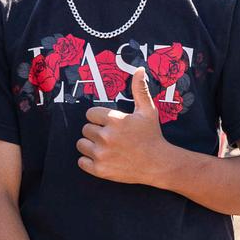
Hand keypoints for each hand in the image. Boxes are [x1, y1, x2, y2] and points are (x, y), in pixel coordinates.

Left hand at [78, 68, 172, 186]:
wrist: (158, 164)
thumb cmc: (152, 135)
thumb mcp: (148, 111)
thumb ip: (140, 89)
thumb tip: (139, 69)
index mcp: (115, 120)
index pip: (90, 114)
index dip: (99, 118)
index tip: (109, 124)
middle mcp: (106, 137)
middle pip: (85, 129)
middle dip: (95, 131)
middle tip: (110, 136)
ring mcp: (102, 154)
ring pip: (81, 144)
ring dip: (90, 145)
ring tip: (105, 147)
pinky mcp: (100, 170)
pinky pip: (81, 161)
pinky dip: (88, 161)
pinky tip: (102, 158)